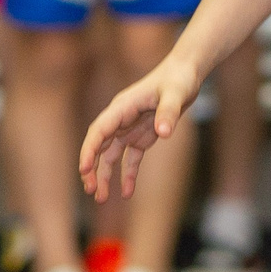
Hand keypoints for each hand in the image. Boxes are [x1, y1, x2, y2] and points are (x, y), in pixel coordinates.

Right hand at [79, 55, 203, 201]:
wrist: (186, 73)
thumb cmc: (179, 79)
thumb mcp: (176, 94)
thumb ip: (168, 112)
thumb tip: (164, 133)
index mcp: (122, 107)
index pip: (99, 130)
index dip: (89, 149)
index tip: (84, 168)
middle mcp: (121, 119)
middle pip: (99, 146)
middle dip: (92, 168)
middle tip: (90, 191)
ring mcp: (129, 128)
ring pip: (111, 155)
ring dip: (105, 176)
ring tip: (101, 198)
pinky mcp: (141, 136)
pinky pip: (131, 159)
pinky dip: (128, 175)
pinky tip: (127, 193)